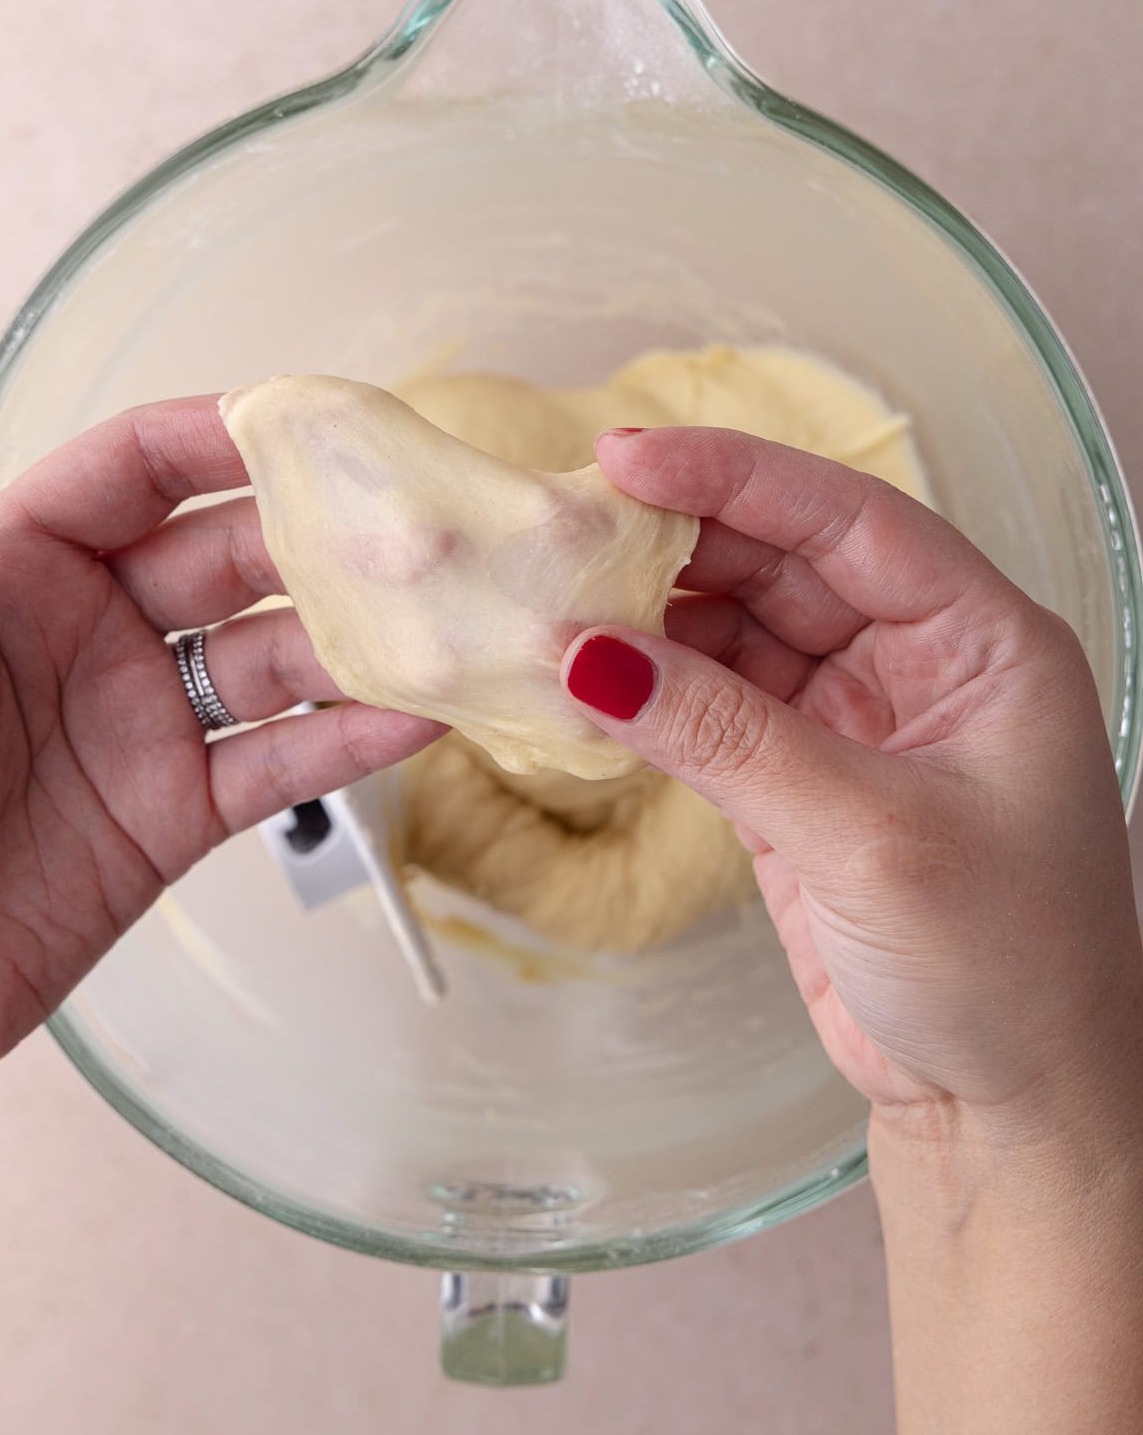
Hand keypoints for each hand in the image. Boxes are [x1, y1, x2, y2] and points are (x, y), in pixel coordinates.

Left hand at [0, 395, 441, 1088]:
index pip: (132, 471)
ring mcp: (139, 725)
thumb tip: (63, 509)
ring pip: (275, 658)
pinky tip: (413, 716)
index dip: (219, 435)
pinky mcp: (174, 815)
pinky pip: (279, 763)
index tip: (310, 425)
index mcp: (9, 574)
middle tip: (409, 530)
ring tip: (441, 622)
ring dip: (358, 639)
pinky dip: (351, 741)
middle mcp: (88, 635)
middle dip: (319, 535)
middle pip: (228, 554)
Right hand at [562, 426, 1142, 1123]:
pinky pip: (710, 713)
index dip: (738, 478)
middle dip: (679, 547)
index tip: (630, 458)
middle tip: (568, 536)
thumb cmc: (1005, 966)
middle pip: (782, 565)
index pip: (850, 520)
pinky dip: (649, 699)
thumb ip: (727, 737)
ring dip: (651, 626)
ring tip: (558, 610)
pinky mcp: (797, 785)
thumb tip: (593, 655)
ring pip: (735, 636)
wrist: (1006, 1104)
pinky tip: (587, 682)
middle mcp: (918, 666)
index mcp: (982, 643)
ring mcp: (852, 724)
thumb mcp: (870, 835)